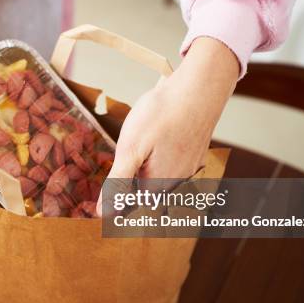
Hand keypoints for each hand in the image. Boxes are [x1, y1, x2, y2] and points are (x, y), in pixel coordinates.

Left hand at [99, 37, 237, 215]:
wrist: (199, 87)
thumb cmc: (163, 115)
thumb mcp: (130, 148)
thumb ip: (118, 183)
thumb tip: (104, 214)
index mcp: (159, 184)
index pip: (131, 202)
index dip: (118, 188)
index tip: (115, 171)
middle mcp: (178, 181)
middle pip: (146, 188)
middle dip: (134, 174)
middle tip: (135, 147)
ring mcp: (190, 166)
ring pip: (160, 174)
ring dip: (148, 163)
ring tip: (148, 139)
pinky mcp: (196, 151)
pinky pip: (174, 160)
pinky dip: (163, 151)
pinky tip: (162, 133)